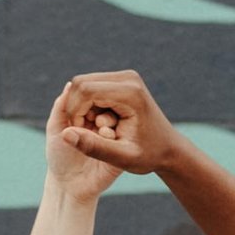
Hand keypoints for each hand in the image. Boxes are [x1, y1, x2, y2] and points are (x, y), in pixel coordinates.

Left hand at [42, 83, 127, 202]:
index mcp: (88, 115)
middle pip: (107, 104)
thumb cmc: (60, 157)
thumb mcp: (56, 129)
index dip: (87, 100)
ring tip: (99, 127)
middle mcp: (102, 123)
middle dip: (99, 109)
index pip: (92, 97)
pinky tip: (106, 137)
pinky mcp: (121, 148)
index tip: (77, 115)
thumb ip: (61, 107)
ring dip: (107, 119)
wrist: (70, 186)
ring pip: (116, 116)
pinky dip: (112, 132)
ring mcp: (113, 135)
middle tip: (90, 120)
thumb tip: (70, 84)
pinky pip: (122, 134)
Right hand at [51, 68, 183, 184]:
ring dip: (80, 107)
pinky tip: (98, 123)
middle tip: (84, 132)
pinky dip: (87, 104)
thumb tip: (65, 134)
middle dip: (75, 108)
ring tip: (93, 130)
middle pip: (81, 83)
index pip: (85, 90)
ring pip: (83, 83)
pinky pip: (91, 86)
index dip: (75, 112)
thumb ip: (93, 147)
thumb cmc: (148, 156)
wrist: (169, 149)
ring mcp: (125, 76)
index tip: (80, 134)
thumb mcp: (121, 158)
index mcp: (130, 93)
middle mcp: (128, 78)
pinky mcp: (122, 80)